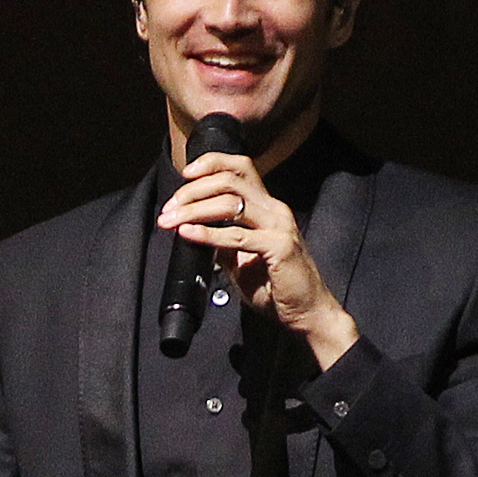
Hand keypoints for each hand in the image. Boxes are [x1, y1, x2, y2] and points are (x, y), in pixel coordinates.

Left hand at [157, 152, 357, 367]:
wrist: (308, 312)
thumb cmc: (277, 288)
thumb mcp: (242, 261)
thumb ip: (223, 244)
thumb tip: (195, 232)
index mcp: (268, 208)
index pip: (240, 169)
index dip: (211, 164)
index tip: (185, 175)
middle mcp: (275, 210)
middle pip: (229, 180)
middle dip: (193, 191)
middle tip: (170, 208)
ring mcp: (279, 226)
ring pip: (230, 202)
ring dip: (194, 209)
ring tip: (172, 220)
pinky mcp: (279, 247)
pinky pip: (238, 235)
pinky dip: (209, 233)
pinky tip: (189, 234)